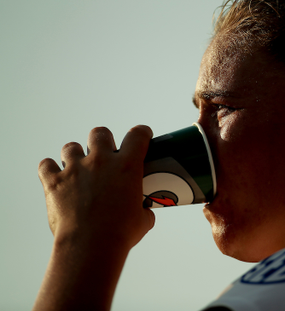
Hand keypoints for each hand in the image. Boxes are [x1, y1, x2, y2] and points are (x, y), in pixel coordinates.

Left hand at [38, 125, 154, 250]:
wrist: (91, 245)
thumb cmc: (120, 233)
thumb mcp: (142, 220)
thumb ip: (143, 210)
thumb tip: (144, 212)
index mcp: (127, 166)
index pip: (137, 136)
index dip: (141, 132)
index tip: (142, 134)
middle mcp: (100, 161)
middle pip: (100, 133)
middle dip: (103, 141)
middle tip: (105, 155)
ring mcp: (75, 170)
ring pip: (71, 146)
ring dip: (75, 154)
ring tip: (79, 167)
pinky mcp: (55, 182)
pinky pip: (46, 165)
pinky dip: (50, 169)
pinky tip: (56, 177)